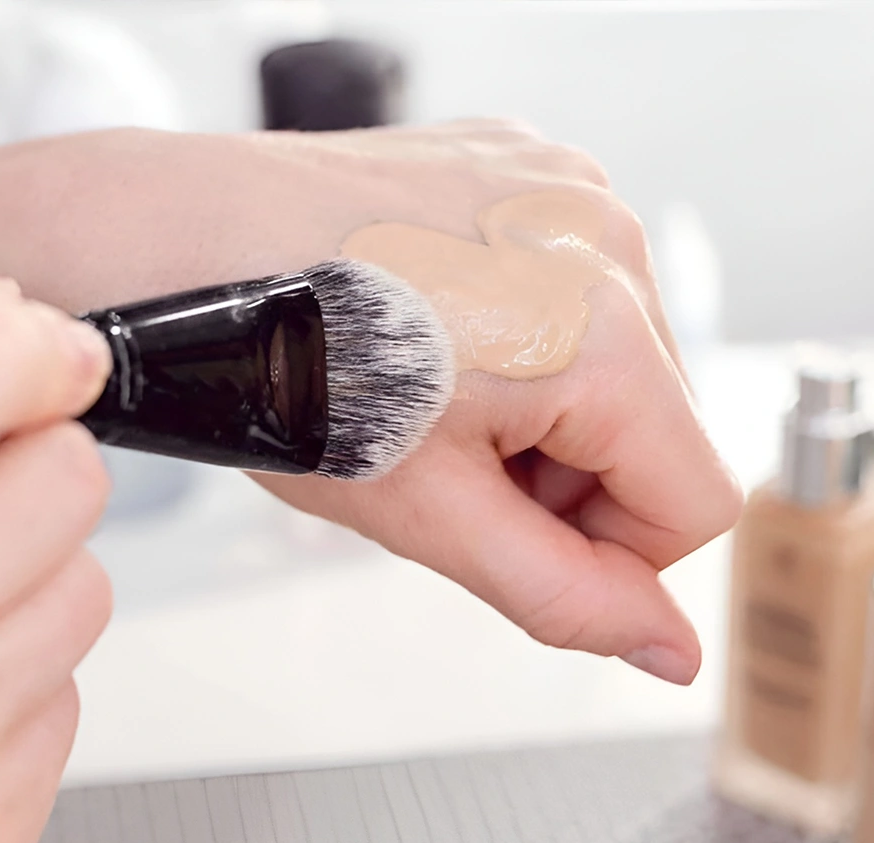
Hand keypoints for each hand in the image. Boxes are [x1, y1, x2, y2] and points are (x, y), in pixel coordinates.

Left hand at [0, 122, 742, 683]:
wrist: (177, 243)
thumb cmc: (276, 370)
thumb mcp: (426, 513)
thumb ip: (566, 594)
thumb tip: (672, 649)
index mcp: (601, 335)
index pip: (697, 504)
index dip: (608, 551)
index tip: (508, 527)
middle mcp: (610, 243)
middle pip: (663, 428)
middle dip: (574, 472)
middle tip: (452, 457)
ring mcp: (574, 187)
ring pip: (625, 360)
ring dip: (551, 403)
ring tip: (438, 391)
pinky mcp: (536, 161)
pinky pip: (583, 283)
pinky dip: (529, 327)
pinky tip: (441, 328)